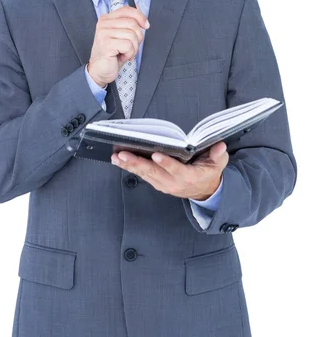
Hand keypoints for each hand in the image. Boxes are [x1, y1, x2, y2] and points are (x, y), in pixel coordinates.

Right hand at [87, 4, 149, 85]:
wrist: (100, 71)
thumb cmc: (112, 54)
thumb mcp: (121, 35)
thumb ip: (127, 22)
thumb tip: (138, 7)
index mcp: (107, 19)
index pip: (127, 9)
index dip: (140, 16)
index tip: (146, 25)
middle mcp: (103, 24)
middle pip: (132, 23)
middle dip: (138, 37)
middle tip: (131, 47)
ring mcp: (103, 33)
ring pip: (132, 35)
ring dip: (134, 48)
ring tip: (126, 53)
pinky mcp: (106, 44)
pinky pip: (128, 45)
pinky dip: (130, 53)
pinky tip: (122, 57)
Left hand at [110, 141, 228, 199]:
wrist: (205, 191)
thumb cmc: (209, 172)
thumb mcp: (218, 164)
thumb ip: (218, 155)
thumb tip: (219, 146)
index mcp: (189, 177)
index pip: (176, 170)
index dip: (166, 163)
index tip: (156, 155)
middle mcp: (174, 183)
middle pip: (154, 173)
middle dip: (137, 163)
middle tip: (123, 154)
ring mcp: (164, 184)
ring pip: (145, 174)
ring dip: (130, 166)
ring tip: (117, 157)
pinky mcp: (157, 183)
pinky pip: (142, 176)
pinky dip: (130, 168)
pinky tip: (119, 161)